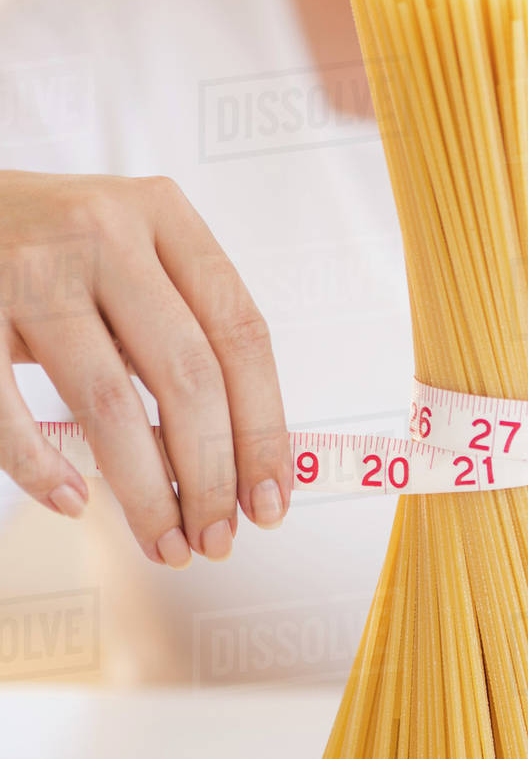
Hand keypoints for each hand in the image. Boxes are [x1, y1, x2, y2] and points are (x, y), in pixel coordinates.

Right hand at [0, 171, 290, 566]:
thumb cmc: (55, 252)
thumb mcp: (132, 261)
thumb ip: (182, 334)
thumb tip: (238, 462)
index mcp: (165, 216)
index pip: (243, 334)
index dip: (265, 428)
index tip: (270, 500)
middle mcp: (105, 231)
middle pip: (189, 376)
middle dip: (212, 476)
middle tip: (217, 538)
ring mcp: (32, 267)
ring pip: (110, 403)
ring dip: (146, 492)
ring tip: (163, 542)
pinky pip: (9, 410)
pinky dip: (41, 469)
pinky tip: (74, 502)